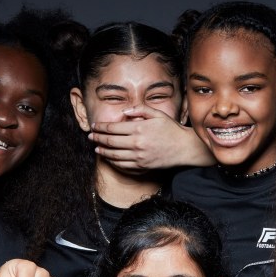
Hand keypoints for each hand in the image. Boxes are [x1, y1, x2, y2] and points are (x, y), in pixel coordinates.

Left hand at [88, 106, 213, 169]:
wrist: (184, 148)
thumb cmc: (171, 129)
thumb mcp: (157, 114)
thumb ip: (140, 109)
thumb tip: (124, 111)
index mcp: (139, 128)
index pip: (113, 128)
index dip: (101, 127)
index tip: (95, 126)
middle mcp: (137, 143)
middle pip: (110, 142)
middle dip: (97, 138)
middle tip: (90, 136)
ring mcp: (138, 157)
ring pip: (114, 155)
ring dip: (102, 151)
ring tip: (96, 148)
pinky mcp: (142, 167)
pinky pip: (122, 166)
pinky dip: (113, 162)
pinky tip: (109, 158)